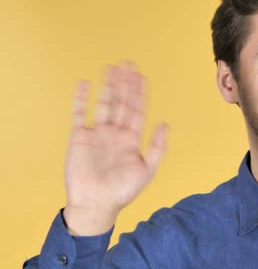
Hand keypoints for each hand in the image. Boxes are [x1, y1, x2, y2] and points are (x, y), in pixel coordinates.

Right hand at [63, 62, 167, 234]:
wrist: (96, 205)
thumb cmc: (122, 191)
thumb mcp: (146, 170)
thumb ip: (157, 147)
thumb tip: (165, 124)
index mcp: (131, 139)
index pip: (137, 110)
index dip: (140, 93)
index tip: (141, 76)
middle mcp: (115, 133)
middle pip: (121, 102)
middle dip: (125, 83)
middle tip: (128, 63)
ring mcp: (97, 134)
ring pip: (104, 104)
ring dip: (107, 86)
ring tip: (111, 68)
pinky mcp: (79, 138)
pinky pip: (80, 114)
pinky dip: (81, 99)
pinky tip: (85, 84)